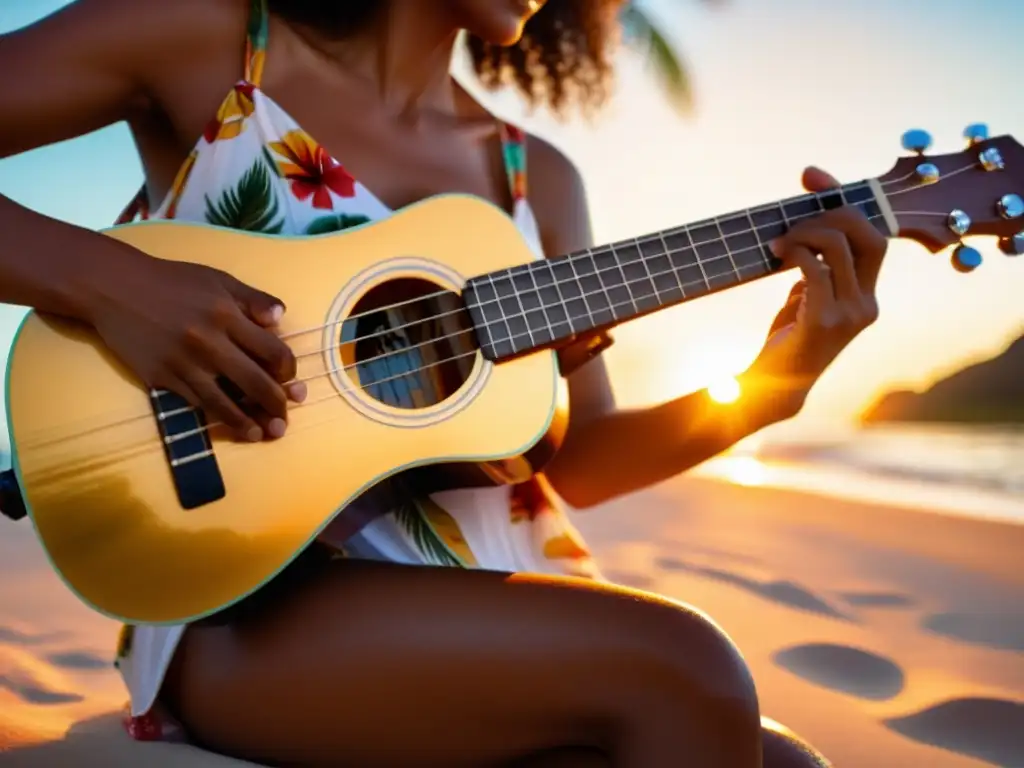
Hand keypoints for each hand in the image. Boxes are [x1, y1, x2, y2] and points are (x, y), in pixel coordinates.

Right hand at [85, 255, 305, 441]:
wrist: (114, 288)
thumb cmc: (172, 282)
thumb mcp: (218, 280)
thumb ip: (253, 299)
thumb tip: (281, 318)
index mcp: (228, 315)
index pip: (272, 352)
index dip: (288, 370)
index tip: (289, 379)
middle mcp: (209, 342)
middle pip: (255, 382)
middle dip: (276, 404)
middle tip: (285, 418)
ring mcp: (184, 363)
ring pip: (226, 402)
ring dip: (249, 422)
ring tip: (264, 434)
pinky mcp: (162, 378)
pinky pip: (197, 404)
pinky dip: (219, 418)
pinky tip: (233, 426)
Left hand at [758, 166, 887, 394]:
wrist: (775, 386)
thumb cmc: (790, 338)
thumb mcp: (809, 296)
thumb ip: (819, 266)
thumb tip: (808, 220)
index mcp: (868, 296)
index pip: (874, 235)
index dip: (846, 200)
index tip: (813, 177)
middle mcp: (867, 304)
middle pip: (865, 233)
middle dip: (829, 212)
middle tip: (793, 220)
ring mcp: (849, 315)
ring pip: (837, 246)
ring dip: (803, 232)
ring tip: (778, 241)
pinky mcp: (824, 322)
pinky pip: (814, 270)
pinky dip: (794, 253)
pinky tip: (776, 253)